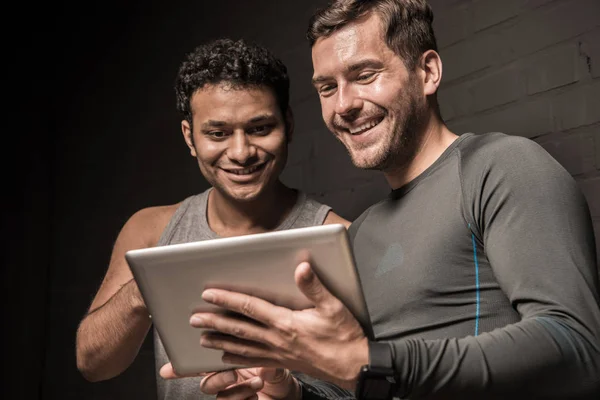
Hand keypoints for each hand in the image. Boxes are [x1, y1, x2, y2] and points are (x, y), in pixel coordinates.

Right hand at [160, 364, 298, 399]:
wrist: (288, 392)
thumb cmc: (276, 370)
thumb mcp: (271, 360)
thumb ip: (260, 358)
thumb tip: (253, 353)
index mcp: (226, 361)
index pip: (201, 364)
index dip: (181, 368)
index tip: (167, 370)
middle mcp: (226, 379)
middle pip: (206, 384)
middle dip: (216, 380)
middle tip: (232, 374)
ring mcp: (232, 394)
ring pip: (220, 397)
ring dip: (235, 391)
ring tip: (255, 383)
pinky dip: (245, 398)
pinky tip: (257, 393)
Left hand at [190, 262, 368, 388]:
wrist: (354, 367)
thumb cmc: (345, 337)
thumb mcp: (334, 307)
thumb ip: (314, 287)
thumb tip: (301, 267)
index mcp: (286, 323)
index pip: (250, 308)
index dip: (228, 299)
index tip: (209, 294)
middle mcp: (277, 339)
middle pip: (239, 329)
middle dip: (215, 322)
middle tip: (194, 319)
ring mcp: (278, 354)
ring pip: (242, 347)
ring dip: (220, 341)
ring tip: (202, 338)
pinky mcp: (283, 363)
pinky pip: (254, 361)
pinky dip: (237, 359)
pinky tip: (225, 357)